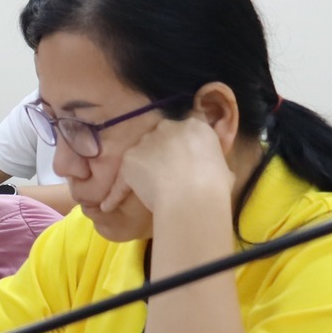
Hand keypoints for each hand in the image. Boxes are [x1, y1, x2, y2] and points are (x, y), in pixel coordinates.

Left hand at [103, 115, 231, 217]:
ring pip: (142, 155)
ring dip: (141, 171)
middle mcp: (169, 127)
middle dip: (161, 154)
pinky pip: (122, 179)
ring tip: (143, 190)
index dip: (183, 145)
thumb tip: (210, 167)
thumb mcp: (223, 168)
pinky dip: (116, 194)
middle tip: (166, 176)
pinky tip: (108, 206)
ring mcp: (146, 142)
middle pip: (161, 138)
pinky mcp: (130, 159)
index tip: (182, 157)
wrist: (192, 197)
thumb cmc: (214, 186)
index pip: (186, 129)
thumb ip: (210, 160)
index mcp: (196, 126)